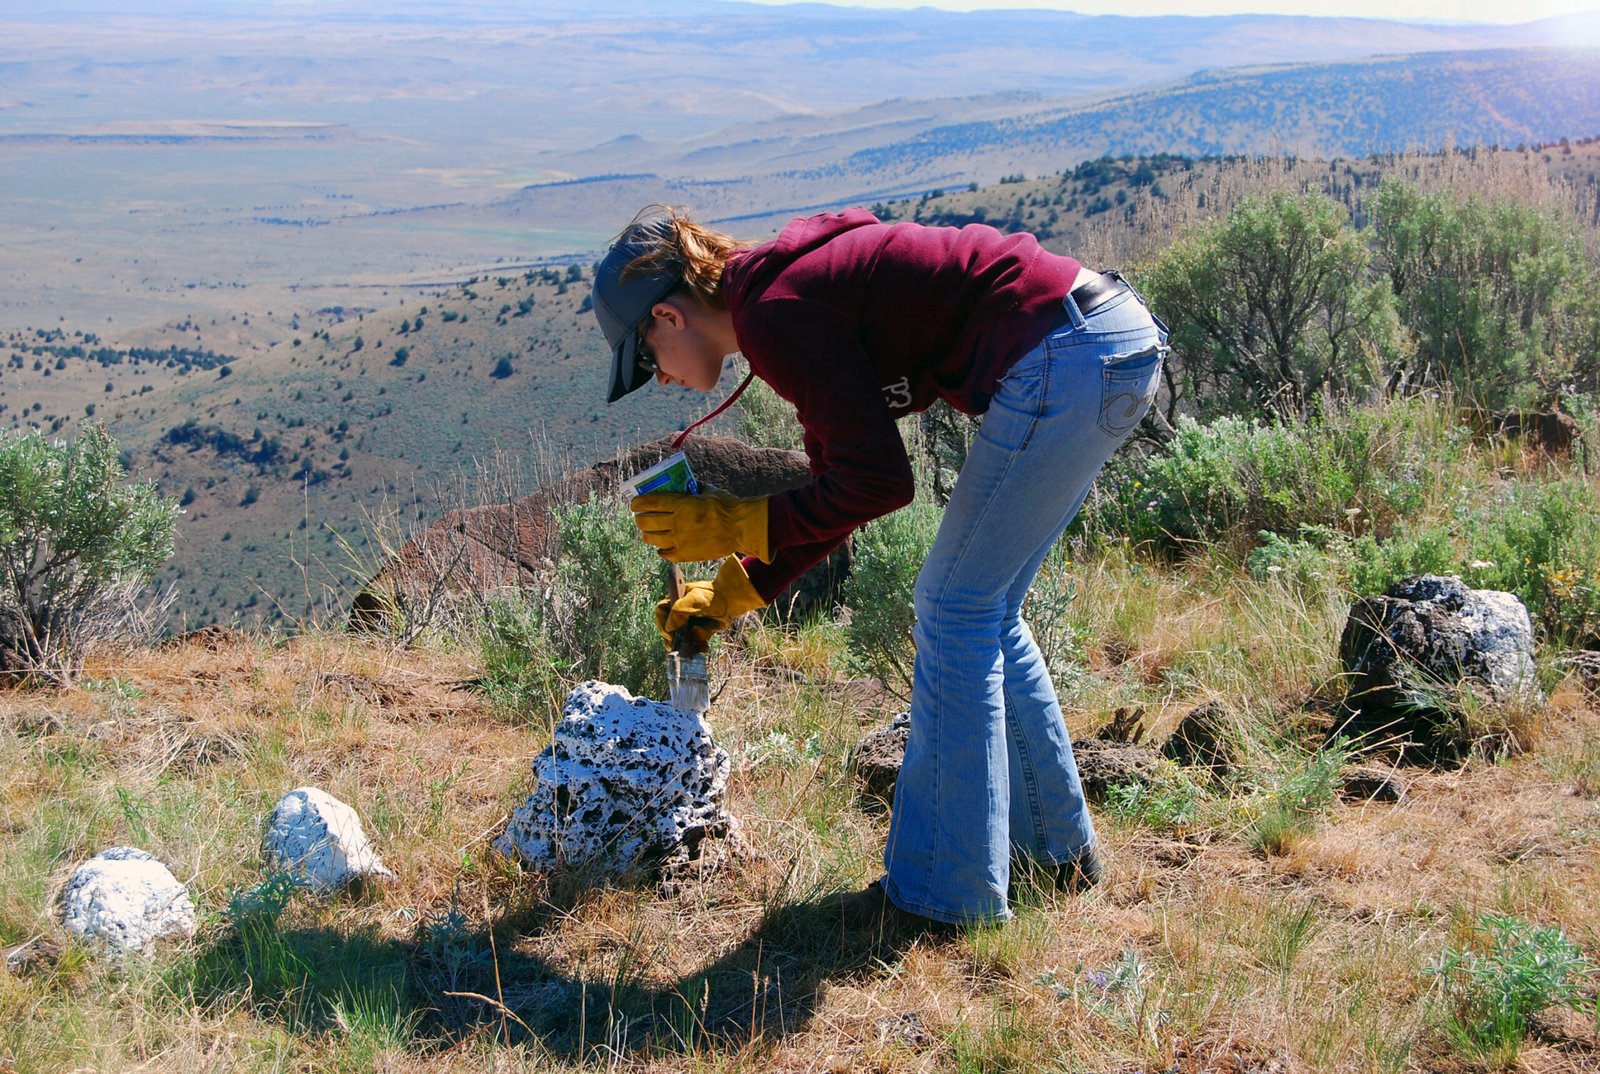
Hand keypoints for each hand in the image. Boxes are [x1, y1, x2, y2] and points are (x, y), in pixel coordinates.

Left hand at [632, 489, 770, 562]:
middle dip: (639, 518)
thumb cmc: (727, 506)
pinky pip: (665, 554)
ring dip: (647, 534)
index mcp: (681, 504)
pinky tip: (662, 547)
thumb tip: (682, 485)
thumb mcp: (708, 490)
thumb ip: (692, 489)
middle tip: (641, 517)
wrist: (741, 527)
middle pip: (645, 521)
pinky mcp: (686, 554)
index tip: (634, 504)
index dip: (637, 503)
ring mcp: (680, 540)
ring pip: (652, 538)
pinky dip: (660, 550)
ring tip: (649, 532)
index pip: (649, 502)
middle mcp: (677, 522)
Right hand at [655, 557, 766, 648]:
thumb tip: (669, 628)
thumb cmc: (713, 596)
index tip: (670, 635)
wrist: (733, 600)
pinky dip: (698, 647)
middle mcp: (681, 611)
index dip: (663, 624)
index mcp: (676, 599)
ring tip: (693, 650)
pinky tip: (704, 648)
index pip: (662, 612)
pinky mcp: (700, 631)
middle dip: (675, 639)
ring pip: (682, 638)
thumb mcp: (694, 599)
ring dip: (686, 645)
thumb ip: (679, 611)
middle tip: (677, 648)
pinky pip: (694, 642)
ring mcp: (690, 622)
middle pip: (670, 628)